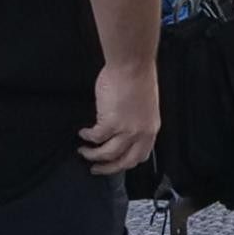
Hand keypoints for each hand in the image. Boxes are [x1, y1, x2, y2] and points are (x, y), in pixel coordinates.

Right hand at [82, 60, 161, 175]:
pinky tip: (82, 133)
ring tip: (84, 152)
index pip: (141, 155)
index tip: (116, 164)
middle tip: (96, 169)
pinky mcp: (111, 123)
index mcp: (151, 128)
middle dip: (108, 168)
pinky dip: (87, 137)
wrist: (133, 65)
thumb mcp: (145, 106)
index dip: (127, 163)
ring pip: (107, 153)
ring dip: (93, 155)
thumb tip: (123, 128)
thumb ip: (136, 121)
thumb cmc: (139, 78)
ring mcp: (126, 130)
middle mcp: (140, 133)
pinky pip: (96, 137)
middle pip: (124, 161)